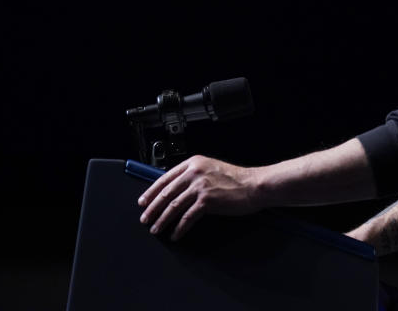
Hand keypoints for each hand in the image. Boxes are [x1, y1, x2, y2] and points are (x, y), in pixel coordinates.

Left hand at [137, 155, 261, 240]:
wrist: (254, 185)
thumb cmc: (237, 179)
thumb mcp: (211, 169)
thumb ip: (194, 175)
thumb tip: (176, 190)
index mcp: (194, 163)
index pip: (164, 178)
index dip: (151, 192)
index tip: (143, 202)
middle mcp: (194, 173)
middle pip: (166, 193)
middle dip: (152, 209)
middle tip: (145, 219)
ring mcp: (200, 186)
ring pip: (173, 206)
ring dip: (162, 220)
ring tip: (156, 229)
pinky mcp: (207, 200)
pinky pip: (187, 218)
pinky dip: (179, 228)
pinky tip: (175, 234)